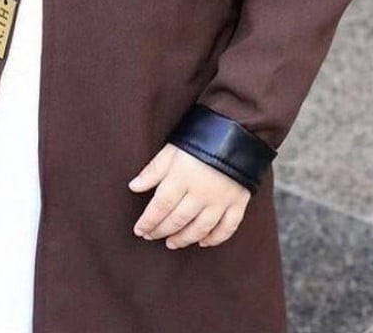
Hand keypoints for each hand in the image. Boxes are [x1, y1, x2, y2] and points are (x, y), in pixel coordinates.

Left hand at [128, 142, 250, 249]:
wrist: (238, 129)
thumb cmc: (200, 138)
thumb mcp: (173, 149)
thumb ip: (154, 169)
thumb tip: (134, 186)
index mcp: (182, 177)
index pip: (161, 206)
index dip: (148, 221)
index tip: (139, 230)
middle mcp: (201, 192)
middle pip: (178, 220)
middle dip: (161, 231)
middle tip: (151, 236)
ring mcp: (221, 200)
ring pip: (200, 228)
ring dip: (184, 239)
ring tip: (172, 243)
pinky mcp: (238, 202)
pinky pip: (227, 228)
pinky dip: (215, 238)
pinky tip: (203, 242)